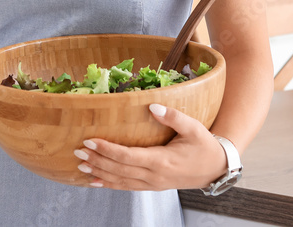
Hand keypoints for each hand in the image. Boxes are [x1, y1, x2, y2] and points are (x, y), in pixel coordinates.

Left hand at [73, 104, 227, 190]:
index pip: (128, 156)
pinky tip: (95, 181)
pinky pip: (127, 187)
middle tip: (77, 151)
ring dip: (99, 173)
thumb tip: (152, 105)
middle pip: (119, 170)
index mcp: (162, 161)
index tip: (90, 142)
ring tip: (80, 166)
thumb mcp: (193, 127)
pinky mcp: (152, 186)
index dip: (107, 150)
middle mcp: (154, 176)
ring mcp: (152, 184)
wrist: (216, 169)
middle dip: (96, 160)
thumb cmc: (204, 146)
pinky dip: (109, 184)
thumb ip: (173, 116)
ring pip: (120, 181)